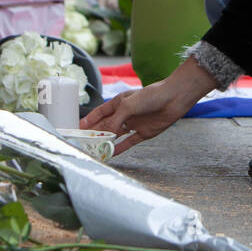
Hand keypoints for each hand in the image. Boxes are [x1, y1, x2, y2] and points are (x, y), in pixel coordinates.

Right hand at [81, 57, 215, 154]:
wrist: (174, 98)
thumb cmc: (151, 96)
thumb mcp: (128, 105)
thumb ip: (116, 120)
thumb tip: (107, 134)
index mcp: (119, 102)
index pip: (100, 112)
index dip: (89, 120)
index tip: (77, 128)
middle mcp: (125, 114)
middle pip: (106, 125)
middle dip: (94, 133)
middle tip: (82, 143)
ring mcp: (134, 124)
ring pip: (115, 135)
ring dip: (105, 142)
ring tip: (93, 150)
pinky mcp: (143, 133)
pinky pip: (128, 142)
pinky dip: (119, 148)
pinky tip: (110, 154)